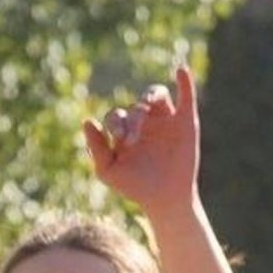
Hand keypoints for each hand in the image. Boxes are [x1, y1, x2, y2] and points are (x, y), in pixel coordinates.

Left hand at [83, 64, 199, 215]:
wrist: (166, 200)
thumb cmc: (135, 188)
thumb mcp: (109, 172)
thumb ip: (96, 149)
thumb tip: (86, 121)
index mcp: (124, 130)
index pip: (115, 116)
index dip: (115, 123)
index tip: (119, 138)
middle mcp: (144, 121)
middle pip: (135, 107)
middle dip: (133, 120)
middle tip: (132, 139)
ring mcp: (165, 119)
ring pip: (156, 94)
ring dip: (150, 96)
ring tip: (149, 103)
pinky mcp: (186, 121)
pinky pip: (186, 96)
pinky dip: (185, 82)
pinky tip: (180, 71)